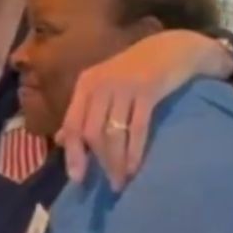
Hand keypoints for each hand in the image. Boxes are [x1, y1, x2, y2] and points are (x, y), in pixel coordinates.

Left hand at [57, 30, 232, 189]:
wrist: (172, 48)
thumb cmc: (134, 71)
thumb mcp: (103, 86)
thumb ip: (82, 111)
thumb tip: (60, 139)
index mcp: (86, 84)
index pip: (72, 124)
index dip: (73, 153)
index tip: (77, 179)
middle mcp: (100, 84)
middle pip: (91, 132)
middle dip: (98, 162)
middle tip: (108, 184)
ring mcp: (124, 86)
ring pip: (113, 133)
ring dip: (116, 162)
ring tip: (121, 181)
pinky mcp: (148, 90)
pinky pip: (137, 128)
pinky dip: (135, 152)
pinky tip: (135, 168)